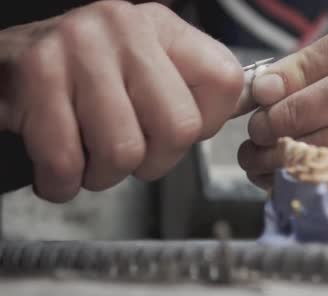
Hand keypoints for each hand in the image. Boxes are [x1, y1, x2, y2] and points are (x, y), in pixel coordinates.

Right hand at [0, 0, 242, 201]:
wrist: (9, 63)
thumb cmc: (91, 79)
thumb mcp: (152, 70)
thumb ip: (197, 91)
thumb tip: (251, 106)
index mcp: (165, 29)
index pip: (226, 83)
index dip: (207, 124)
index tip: (177, 129)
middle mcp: (126, 29)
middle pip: (180, 129)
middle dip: (155, 162)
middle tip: (131, 154)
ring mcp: (79, 48)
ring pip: (124, 151)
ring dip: (105, 174)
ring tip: (92, 156)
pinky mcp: (37, 75)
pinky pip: (67, 161)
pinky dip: (64, 183)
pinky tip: (62, 168)